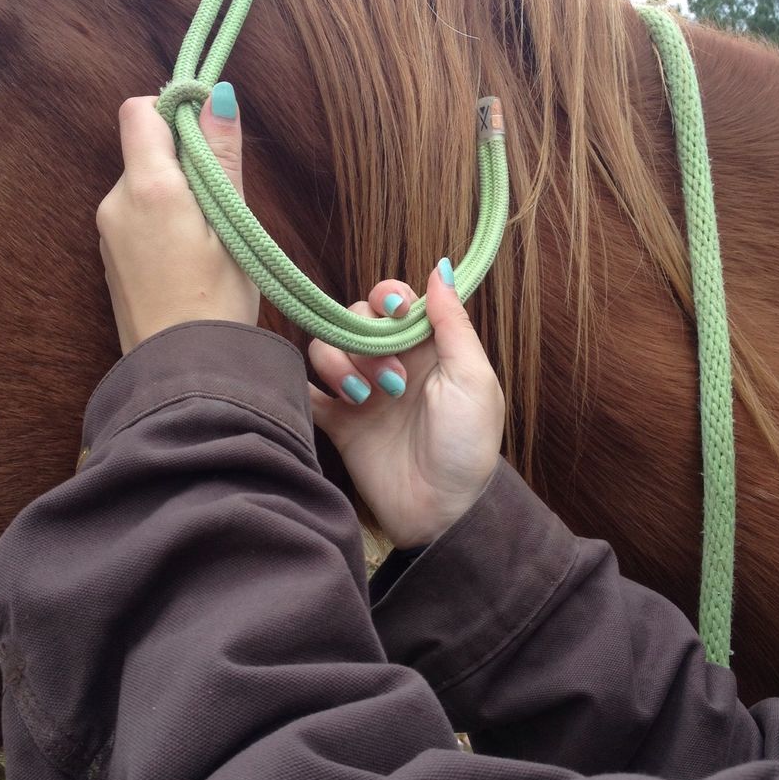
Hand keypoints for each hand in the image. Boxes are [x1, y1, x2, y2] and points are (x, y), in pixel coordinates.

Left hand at [96, 86, 258, 352]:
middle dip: (183, 161)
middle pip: (145, 149)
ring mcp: (109, 233)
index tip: (210, 138)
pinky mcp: (112, 259)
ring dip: (177, 196)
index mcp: (147, 188)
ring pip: (144, 186)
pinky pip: (138, 219)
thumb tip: (218, 95)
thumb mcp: (232, 225)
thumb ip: (222, 156)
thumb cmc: (217, 303)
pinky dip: (165, 224)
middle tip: (223, 203)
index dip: (174, 111)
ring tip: (210, 240)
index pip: (140, 110)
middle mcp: (116, 203)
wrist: (184, 373)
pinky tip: (190, 261)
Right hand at [309, 265, 504, 548]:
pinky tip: (324, 399)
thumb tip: (442, 267)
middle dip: (365, 341)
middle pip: (354, 320)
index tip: (393, 314)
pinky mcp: (336, 423)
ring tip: (364, 398)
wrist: (440, 512)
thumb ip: (453, 324)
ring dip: (338, 364)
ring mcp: (360, 391)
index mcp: (427, 347)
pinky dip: (304, 388)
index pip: (393, 302)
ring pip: (325, 349)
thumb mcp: (473, 380)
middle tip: (392, 380)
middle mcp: (390, 362)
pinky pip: (306, 392)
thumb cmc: (467, 446)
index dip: (387, 299)